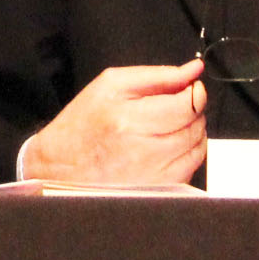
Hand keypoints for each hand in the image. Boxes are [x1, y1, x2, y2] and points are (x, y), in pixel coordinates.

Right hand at [16, 58, 208, 188]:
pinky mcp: (158, 189)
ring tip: (167, 126)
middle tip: (175, 106)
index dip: (195, 92)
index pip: (186, 104)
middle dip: (193, 111)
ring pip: (198, 146)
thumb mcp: (112, 84)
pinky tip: (168, 146)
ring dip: (192, 131)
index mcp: (127, 118)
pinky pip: (192, 168)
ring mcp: (152, 174)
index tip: (190, 88)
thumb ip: (158, 75)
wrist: (60, 165)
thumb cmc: (83, 123)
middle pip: (195, 125)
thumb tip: (193, 70)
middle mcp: (141, 149)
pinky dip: (188, 153)